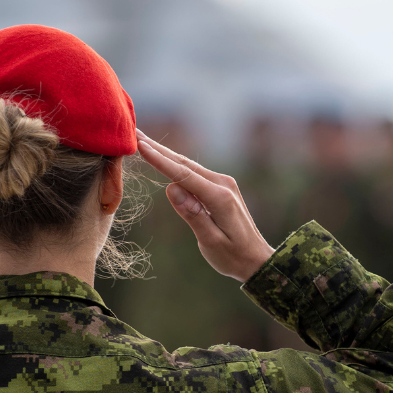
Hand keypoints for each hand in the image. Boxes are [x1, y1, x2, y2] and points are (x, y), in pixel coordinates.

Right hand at [137, 130, 273, 281]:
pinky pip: (194, 173)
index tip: (140, 145)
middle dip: (158, 148)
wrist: (257, 260)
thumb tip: (171, 188)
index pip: (183, 175)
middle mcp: (223, 185)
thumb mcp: (210, 242)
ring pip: (188, 166)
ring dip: (165, 153)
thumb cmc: (233, 257)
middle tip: (134, 132)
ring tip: (143, 141)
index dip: (159, 160)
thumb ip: (192, 214)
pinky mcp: (222, 188)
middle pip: (184, 164)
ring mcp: (224, 184)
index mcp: (219, 198)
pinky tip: (164, 157)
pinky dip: (176, 164)